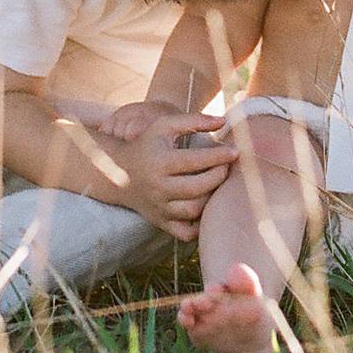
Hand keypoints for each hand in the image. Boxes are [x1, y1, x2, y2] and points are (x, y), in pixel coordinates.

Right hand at [99, 101, 236, 239]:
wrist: (117, 173)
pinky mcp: (160, 222)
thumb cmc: (147, 145)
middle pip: (197, 188)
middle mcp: (157, 188)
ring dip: (212, 198)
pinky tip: (207, 209)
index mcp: (159, 163)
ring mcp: (159, 208)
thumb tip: (223, 121)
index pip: (195, 161)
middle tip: (227, 168)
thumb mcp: (164, 126)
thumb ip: (194, 120)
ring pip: (193, 210)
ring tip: (217, 184)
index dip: (219, 156)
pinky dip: (200, 226)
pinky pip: (185, 232)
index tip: (234, 151)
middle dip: (218, 177)